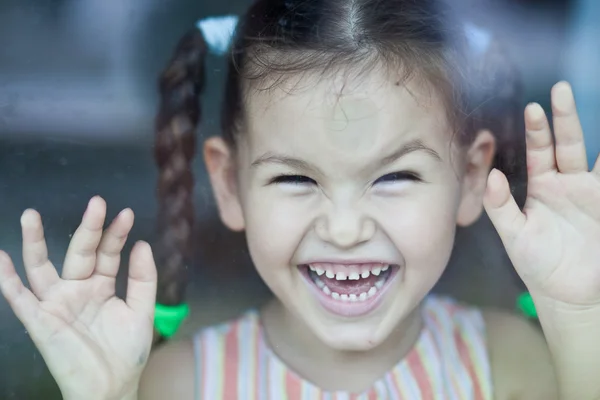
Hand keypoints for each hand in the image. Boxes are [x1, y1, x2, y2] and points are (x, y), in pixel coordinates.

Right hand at [0, 196, 156, 399]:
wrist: (111, 388)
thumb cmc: (126, 352)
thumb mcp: (142, 311)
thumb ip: (143, 279)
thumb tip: (142, 244)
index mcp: (102, 287)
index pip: (107, 254)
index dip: (115, 235)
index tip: (125, 214)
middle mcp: (78, 290)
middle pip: (79, 253)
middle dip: (88, 229)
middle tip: (97, 202)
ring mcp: (57, 303)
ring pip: (42, 267)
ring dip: (35, 243)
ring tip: (31, 215)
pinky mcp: (41, 321)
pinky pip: (21, 298)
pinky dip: (9, 280)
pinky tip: (2, 259)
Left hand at [484, 81, 599, 306]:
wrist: (569, 294)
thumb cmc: (538, 265)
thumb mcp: (514, 235)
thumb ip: (500, 206)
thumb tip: (491, 175)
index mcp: (543, 187)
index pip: (540, 151)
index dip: (538, 129)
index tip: (534, 106)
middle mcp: (568, 184)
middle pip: (569, 143)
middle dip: (565, 116)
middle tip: (560, 89)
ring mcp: (592, 193)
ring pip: (596, 154)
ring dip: (596, 132)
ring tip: (594, 105)